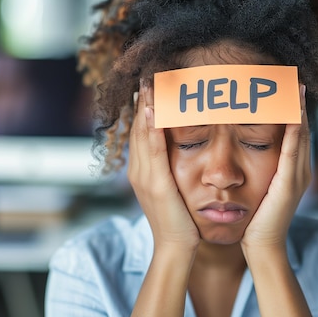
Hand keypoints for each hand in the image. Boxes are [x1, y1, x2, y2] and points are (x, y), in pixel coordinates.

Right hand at [128, 81, 200, 249]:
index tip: (151, 80)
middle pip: (138, 124)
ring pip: (142, 132)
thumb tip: (178, 145)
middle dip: (143, 97)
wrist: (175, 246)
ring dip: (146, 104)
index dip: (145, 103)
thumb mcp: (172, 186)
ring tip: (149, 79)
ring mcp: (144, 175)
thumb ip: (170, 165)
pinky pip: (152, 149)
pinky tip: (155, 109)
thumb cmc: (179, 217)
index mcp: (142, 168)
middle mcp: (138, 168)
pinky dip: (152, 127)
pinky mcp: (155, 183)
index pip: (142, 128)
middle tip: (148, 70)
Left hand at [242, 85, 311, 249]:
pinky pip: (293, 150)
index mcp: (292, 169)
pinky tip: (292, 111)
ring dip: (297, 109)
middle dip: (296, 102)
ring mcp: (298, 175)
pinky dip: (294, 129)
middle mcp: (300, 168)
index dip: (291, 108)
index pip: (294, 131)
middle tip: (291, 76)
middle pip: (301, 126)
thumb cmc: (255, 219)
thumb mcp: (258, 187)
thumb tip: (242, 150)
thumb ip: (257, 168)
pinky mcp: (290, 183)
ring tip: (293, 85)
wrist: (262, 246)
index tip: (284, 86)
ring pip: (300, 133)